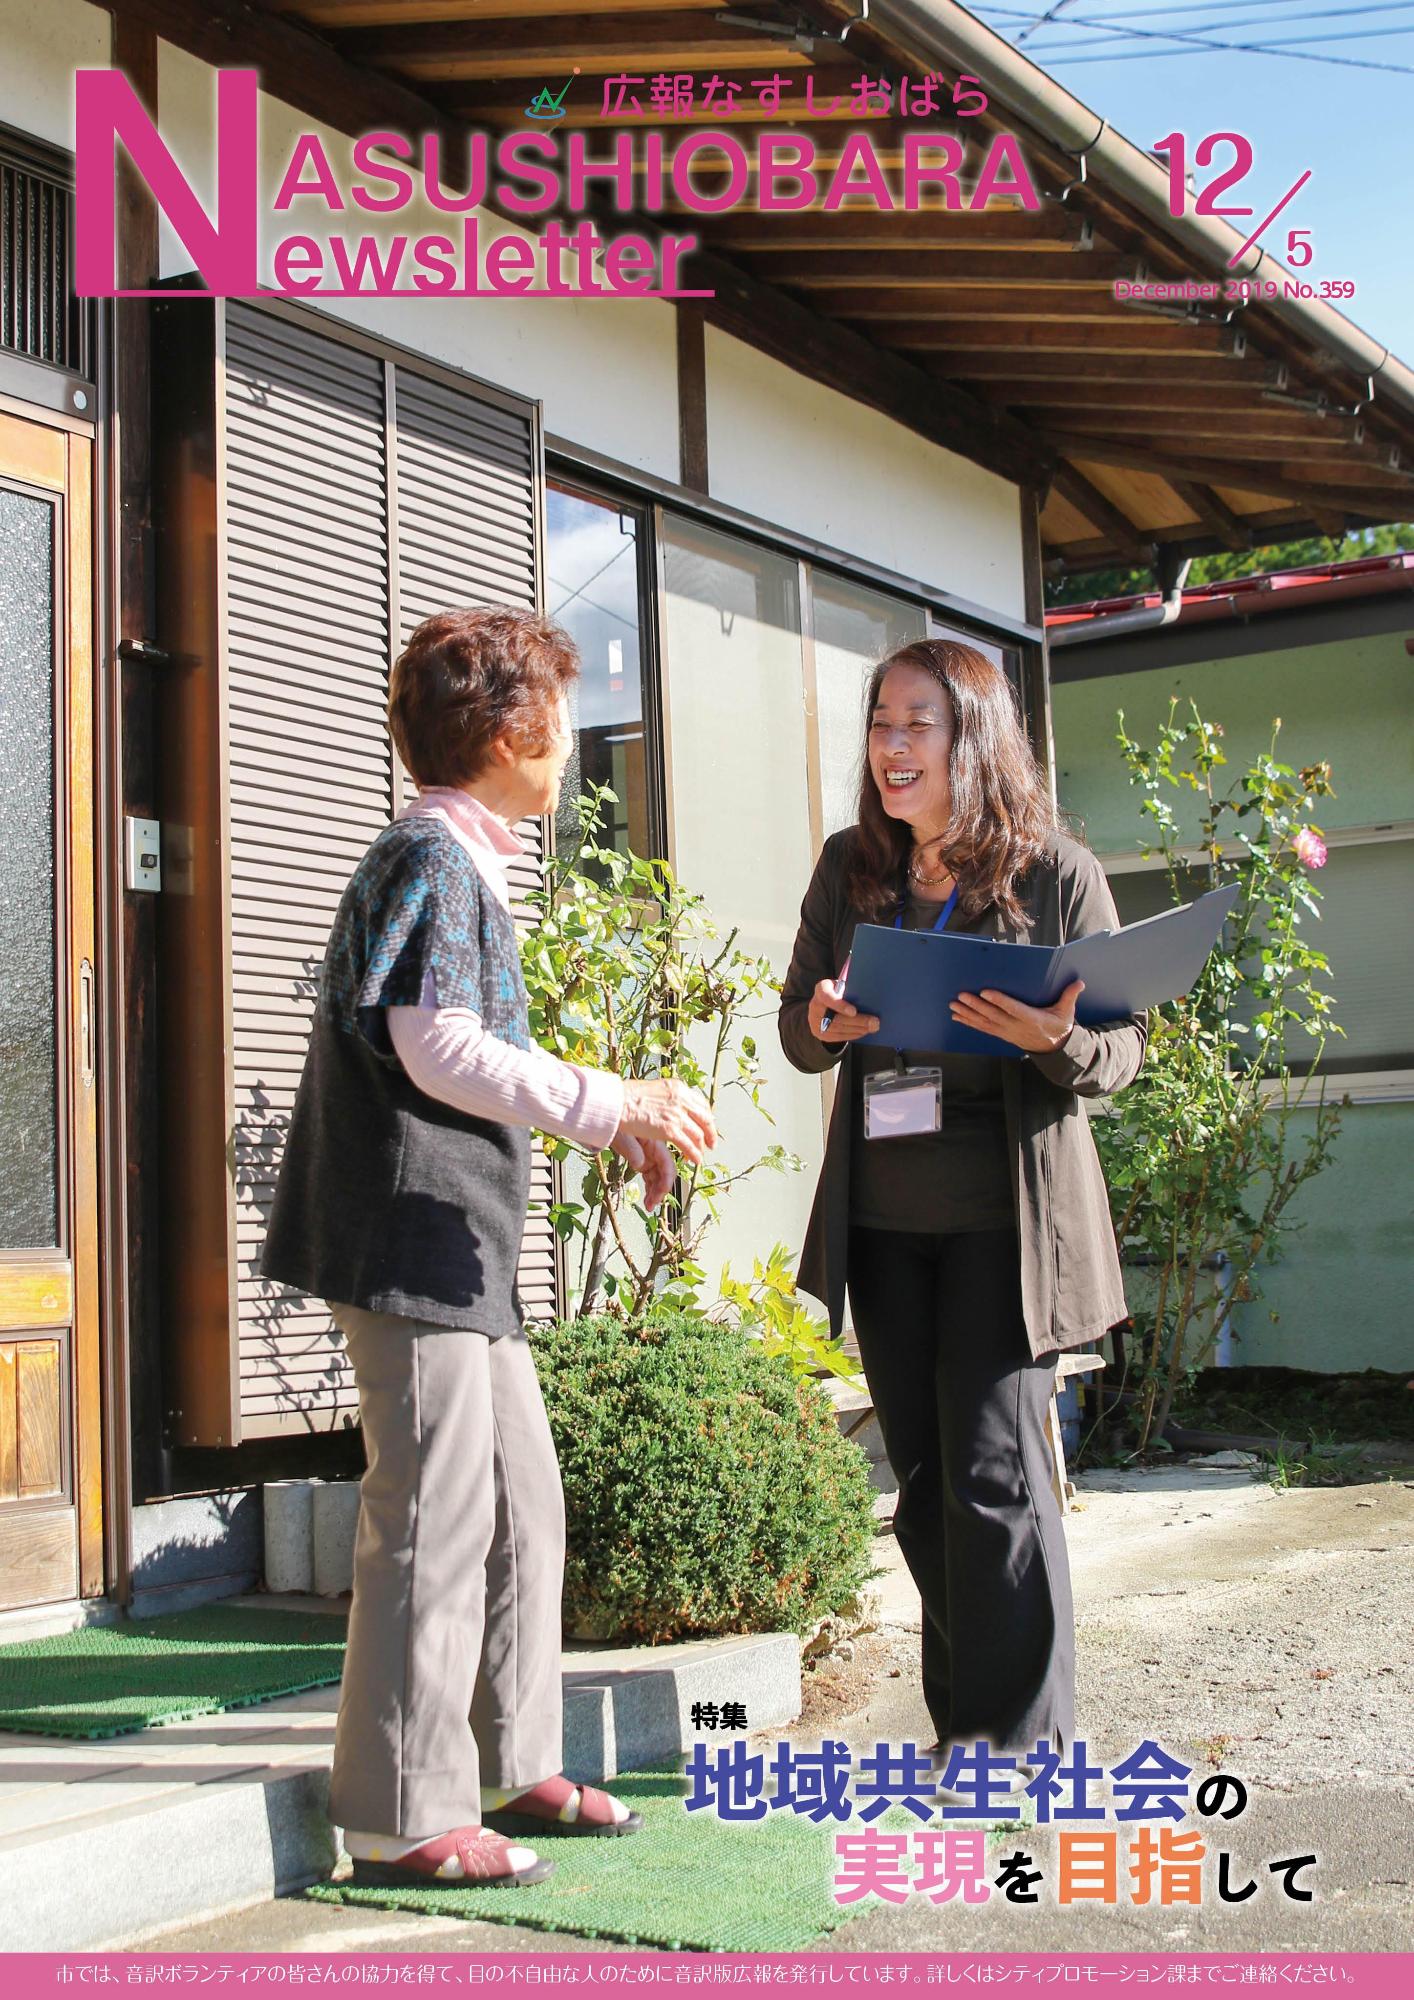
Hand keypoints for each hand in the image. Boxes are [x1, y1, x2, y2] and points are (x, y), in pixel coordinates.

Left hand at [608, 1131, 675, 1211]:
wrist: (608, 1118)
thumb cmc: (615, 1123)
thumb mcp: (621, 1134)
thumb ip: (632, 1149)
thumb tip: (639, 1164)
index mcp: (654, 1141)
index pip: (667, 1163)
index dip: (668, 1179)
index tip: (662, 1193)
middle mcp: (655, 1150)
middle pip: (665, 1173)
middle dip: (661, 1190)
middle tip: (653, 1203)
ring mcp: (650, 1157)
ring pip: (659, 1178)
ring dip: (656, 1193)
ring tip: (649, 1206)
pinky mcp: (644, 1161)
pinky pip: (651, 1178)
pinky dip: (650, 1189)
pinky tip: (647, 1200)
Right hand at [616, 1078, 717, 1163]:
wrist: (616, 1102)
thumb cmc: (626, 1097)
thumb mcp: (654, 1090)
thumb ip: (668, 1098)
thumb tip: (674, 1106)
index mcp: (678, 1088)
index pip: (701, 1103)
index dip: (707, 1117)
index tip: (708, 1125)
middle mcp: (681, 1099)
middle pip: (705, 1118)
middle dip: (710, 1133)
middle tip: (711, 1142)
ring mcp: (677, 1114)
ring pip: (698, 1134)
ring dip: (701, 1147)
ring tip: (700, 1155)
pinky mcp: (670, 1129)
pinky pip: (688, 1145)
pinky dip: (694, 1154)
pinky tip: (694, 1160)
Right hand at [808, 977, 879, 1043]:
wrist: (824, 1004)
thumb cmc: (839, 992)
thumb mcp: (843, 985)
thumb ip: (853, 989)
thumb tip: (872, 997)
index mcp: (821, 989)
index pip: (827, 997)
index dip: (840, 1005)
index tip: (854, 1011)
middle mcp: (814, 1005)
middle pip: (836, 1017)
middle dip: (857, 1020)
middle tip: (874, 1022)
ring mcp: (814, 1021)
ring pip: (838, 1028)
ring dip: (857, 1029)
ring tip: (872, 1028)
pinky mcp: (818, 1032)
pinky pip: (836, 1036)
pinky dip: (851, 1035)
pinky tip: (863, 1032)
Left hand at [950, 978, 1085, 1053]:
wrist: (1054, 1049)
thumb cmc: (1059, 1026)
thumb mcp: (1068, 1012)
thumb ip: (1070, 996)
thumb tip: (1080, 983)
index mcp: (1032, 1019)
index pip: (1013, 1009)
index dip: (999, 1001)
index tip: (986, 992)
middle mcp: (1016, 1027)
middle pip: (994, 1016)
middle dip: (976, 1006)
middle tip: (962, 995)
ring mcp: (1007, 1032)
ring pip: (985, 1023)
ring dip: (968, 1014)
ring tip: (954, 1005)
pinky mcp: (1002, 1035)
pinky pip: (983, 1029)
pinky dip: (969, 1022)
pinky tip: (957, 1016)